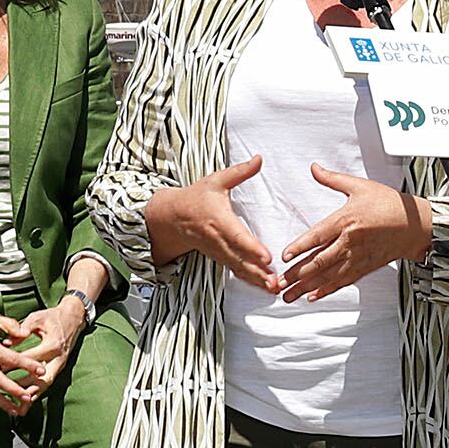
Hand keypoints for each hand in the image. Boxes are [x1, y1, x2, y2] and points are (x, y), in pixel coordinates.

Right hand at [0, 286, 45, 415]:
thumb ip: (10, 325)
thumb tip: (25, 334)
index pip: (12, 359)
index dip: (28, 365)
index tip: (41, 370)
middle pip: (0, 381)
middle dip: (15, 391)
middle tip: (29, 397)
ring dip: (3, 403)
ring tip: (17, 410)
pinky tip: (1, 404)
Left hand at [2, 295, 93, 402]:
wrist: (74, 318)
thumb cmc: (52, 317)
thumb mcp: (36, 318)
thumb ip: (21, 330)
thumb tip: (6, 343)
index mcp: (53, 344)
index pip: (32, 357)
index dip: (16, 364)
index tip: (0, 369)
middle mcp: (59, 358)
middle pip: (42, 377)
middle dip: (25, 387)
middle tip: (8, 393)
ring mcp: (60, 365)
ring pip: (45, 384)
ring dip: (32, 396)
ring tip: (19, 408)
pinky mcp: (58, 368)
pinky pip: (47, 383)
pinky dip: (37, 393)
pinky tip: (27, 403)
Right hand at [142, 156, 277, 290]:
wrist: (172, 218)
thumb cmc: (197, 197)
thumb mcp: (216, 180)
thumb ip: (240, 172)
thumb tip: (260, 158)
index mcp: (219, 220)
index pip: (237, 236)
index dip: (251, 247)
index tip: (266, 256)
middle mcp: (219, 240)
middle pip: (240, 258)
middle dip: (258, 271)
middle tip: (275, 281)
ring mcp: (219, 252)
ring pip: (240, 268)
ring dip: (257, 280)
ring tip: (274, 289)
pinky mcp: (221, 258)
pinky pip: (237, 272)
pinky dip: (251, 281)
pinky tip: (266, 288)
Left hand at [276, 165, 433, 302]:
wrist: (416, 225)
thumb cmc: (390, 205)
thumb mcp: (360, 186)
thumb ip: (333, 179)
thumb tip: (314, 168)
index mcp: (346, 221)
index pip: (317, 236)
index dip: (300, 247)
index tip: (285, 257)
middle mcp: (350, 242)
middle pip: (319, 261)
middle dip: (297, 274)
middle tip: (279, 283)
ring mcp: (357, 257)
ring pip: (328, 275)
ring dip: (307, 287)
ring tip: (290, 295)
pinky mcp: (365, 267)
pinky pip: (343, 281)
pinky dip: (328, 290)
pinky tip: (314, 296)